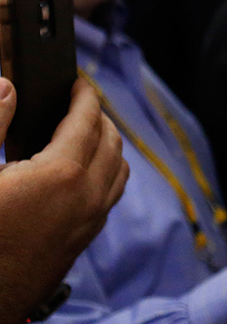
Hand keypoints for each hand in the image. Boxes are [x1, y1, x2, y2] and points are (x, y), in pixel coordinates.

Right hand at [0, 77, 127, 323]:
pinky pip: (111, 196)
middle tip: (81, 102)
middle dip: (99, 116)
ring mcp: (89, 222)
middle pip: (110, 141)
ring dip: (109, 144)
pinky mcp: (82, 242)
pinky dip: (108, 172)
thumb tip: (8, 88)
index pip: (86, 119)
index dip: (84, 95)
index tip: (79, 82)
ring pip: (118, 169)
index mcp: (61, 174)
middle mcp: (86, 196)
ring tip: (88, 132)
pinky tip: (86, 172)